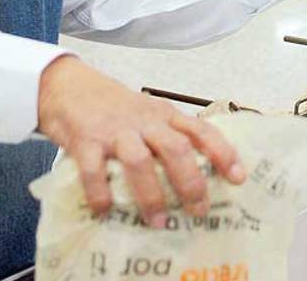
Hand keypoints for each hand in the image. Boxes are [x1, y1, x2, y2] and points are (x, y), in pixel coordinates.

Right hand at [37, 56, 245, 224]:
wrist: (68, 85)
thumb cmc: (112, 106)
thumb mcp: (147, 112)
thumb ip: (166, 135)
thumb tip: (192, 176)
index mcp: (164, 114)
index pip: (201, 129)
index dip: (222, 152)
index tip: (239, 177)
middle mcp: (144, 121)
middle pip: (176, 148)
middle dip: (191, 182)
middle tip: (199, 210)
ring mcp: (115, 131)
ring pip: (141, 161)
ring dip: (152, 195)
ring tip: (159, 221)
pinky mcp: (85, 140)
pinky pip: (94, 170)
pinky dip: (101, 193)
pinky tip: (105, 211)